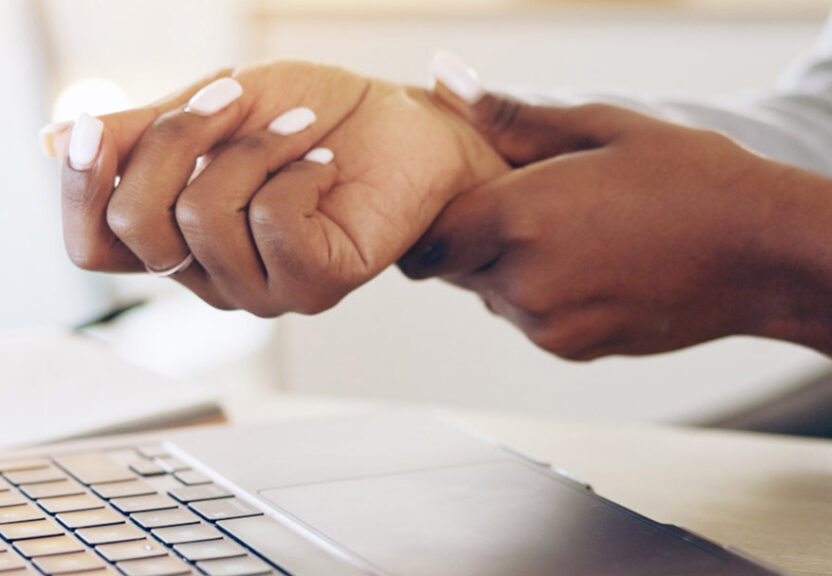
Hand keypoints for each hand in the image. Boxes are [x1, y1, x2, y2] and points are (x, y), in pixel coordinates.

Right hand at [49, 60, 507, 315]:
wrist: (404, 126)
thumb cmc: (314, 115)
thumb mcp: (215, 108)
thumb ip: (143, 133)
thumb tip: (54, 142)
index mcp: (179, 237)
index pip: (95, 245)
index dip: (78, 191)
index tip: (93, 128)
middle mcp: (212, 273)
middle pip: (138, 224)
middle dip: (176, 140)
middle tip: (235, 95)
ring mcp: (264, 287)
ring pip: (203, 218)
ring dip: (252, 148)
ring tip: (301, 128)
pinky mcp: (317, 283)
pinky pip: (272, 224)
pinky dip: (297, 171)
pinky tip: (326, 162)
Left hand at [400, 80, 831, 374]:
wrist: (764, 255)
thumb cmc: (693, 181)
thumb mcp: (602, 127)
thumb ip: (511, 116)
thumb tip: (446, 78)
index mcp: (518, 219)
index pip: (427, 236)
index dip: (438, 214)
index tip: (468, 193)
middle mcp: (522, 283)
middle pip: (453, 267)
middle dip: (475, 236)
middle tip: (532, 201)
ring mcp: (547, 325)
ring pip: (491, 294)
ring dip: (511, 265)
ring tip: (578, 230)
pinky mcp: (573, 349)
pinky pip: (529, 319)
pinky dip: (543, 294)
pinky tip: (597, 261)